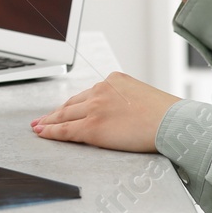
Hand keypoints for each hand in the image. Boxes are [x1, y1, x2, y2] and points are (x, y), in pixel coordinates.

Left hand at [32, 71, 180, 152]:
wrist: (173, 122)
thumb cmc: (168, 115)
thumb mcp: (144, 97)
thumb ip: (127, 100)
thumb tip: (124, 113)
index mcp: (114, 80)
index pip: (88, 94)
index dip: (73, 104)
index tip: (64, 108)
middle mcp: (101, 90)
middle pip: (72, 103)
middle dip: (55, 112)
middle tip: (42, 118)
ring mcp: (95, 107)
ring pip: (65, 115)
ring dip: (49, 121)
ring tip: (38, 126)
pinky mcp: (93, 126)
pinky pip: (66, 130)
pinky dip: (50, 131)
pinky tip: (42, 132)